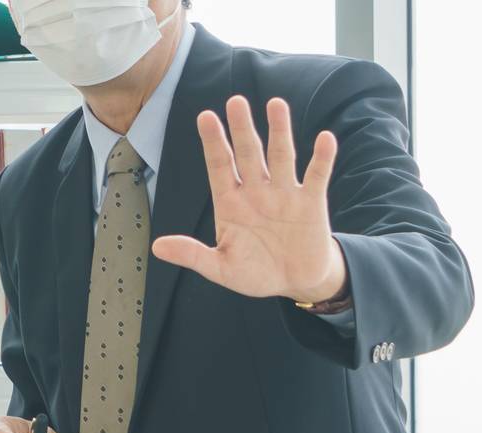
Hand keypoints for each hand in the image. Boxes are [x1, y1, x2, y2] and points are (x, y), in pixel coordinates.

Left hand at [152, 95, 347, 305]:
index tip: (206, 117)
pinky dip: (322, 158)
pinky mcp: (311, 202)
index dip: (214, 142)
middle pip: (248, 154)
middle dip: (242, 128)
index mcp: (231, 203)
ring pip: (281, 156)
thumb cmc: (255, 272)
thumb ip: (192, 255)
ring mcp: (285, 194)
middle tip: (235, 101)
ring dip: (280, 131)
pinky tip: (324, 139)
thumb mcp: (220, 267)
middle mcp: (257, 191)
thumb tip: (157, 247)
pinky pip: (317, 175)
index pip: (220, 166)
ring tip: (276, 104)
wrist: (294, 282)